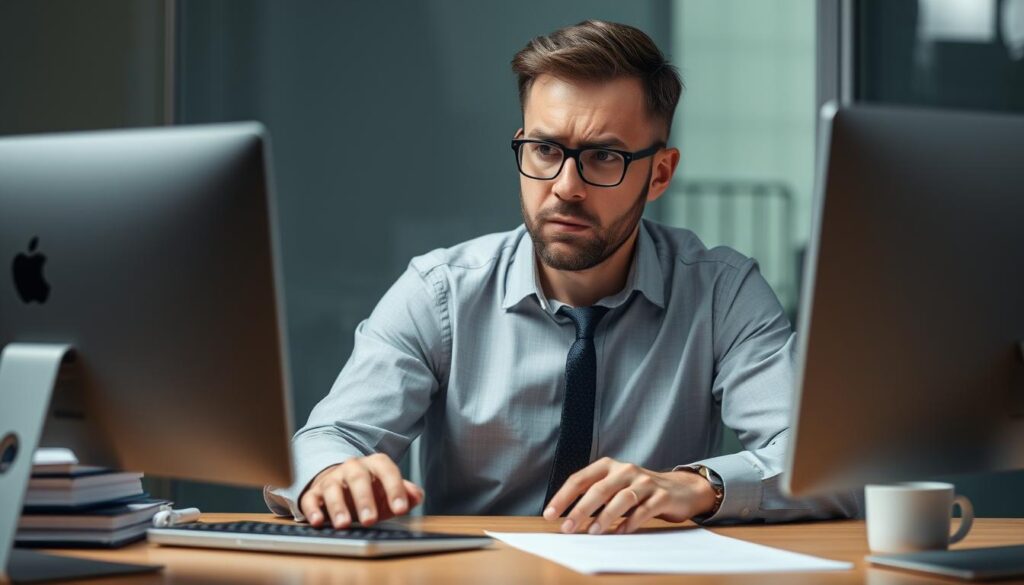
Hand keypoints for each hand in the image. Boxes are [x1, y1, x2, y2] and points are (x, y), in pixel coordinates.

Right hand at [299, 453, 423, 528]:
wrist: (341, 484)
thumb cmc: (371, 490)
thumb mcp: (389, 491)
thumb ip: (406, 493)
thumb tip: (416, 496)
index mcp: (374, 465)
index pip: (386, 470)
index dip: (394, 488)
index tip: (400, 509)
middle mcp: (352, 468)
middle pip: (358, 478)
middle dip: (365, 499)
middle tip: (370, 520)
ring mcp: (332, 480)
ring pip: (333, 488)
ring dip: (338, 507)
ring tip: (344, 525)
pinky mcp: (314, 493)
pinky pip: (311, 499)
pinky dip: (313, 510)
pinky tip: (318, 521)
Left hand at [542, 457, 716, 534]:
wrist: (680, 489)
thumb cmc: (639, 490)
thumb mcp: (615, 486)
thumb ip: (595, 495)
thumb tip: (568, 517)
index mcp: (608, 466)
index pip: (580, 479)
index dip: (563, 497)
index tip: (550, 514)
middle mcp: (626, 470)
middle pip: (599, 489)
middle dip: (580, 510)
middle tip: (567, 527)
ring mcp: (645, 482)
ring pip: (622, 498)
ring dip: (605, 517)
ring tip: (593, 532)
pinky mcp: (661, 496)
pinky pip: (644, 510)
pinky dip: (631, 522)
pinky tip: (620, 532)